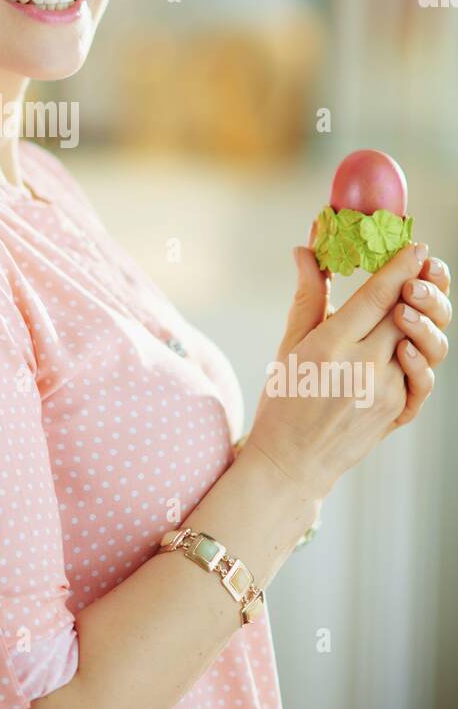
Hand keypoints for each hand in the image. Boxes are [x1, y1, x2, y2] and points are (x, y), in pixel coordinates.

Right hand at [248, 238, 447, 503]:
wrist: (293, 462)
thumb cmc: (283, 401)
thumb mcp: (289, 345)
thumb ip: (307, 296)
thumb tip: (305, 251)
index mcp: (330, 347)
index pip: (376, 296)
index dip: (400, 267)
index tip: (416, 246)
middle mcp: (363, 368)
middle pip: (405, 314)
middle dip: (418, 286)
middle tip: (422, 266)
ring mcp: (385, 393)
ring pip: (423, 344)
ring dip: (424, 320)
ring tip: (413, 305)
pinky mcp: (398, 412)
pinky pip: (424, 378)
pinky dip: (423, 357)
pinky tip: (410, 343)